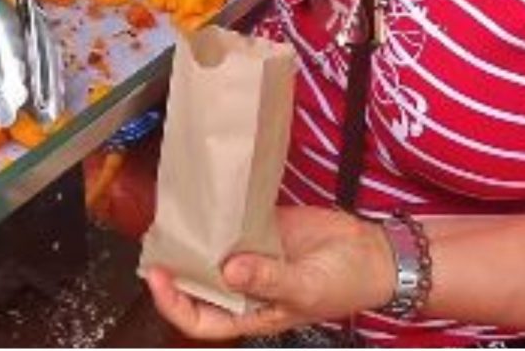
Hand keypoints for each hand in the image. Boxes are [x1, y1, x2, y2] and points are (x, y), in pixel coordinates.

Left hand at [145, 205, 398, 339]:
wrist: (371, 252)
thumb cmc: (343, 284)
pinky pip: (224, 227)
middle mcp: (241, 288)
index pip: (201, 320)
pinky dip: (209, 219)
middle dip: (171, 271)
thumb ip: (269, 280)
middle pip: (194, 286)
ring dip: (187, 243)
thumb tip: (229, 272)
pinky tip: (195, 205)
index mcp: (250, 313)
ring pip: (205, 254)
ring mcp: (246, 258)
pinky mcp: (254, 230)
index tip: (158, 277)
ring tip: (166, 222)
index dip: (174, 304)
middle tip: (153, 245)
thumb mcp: (307, 288)